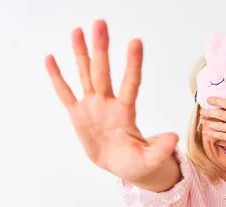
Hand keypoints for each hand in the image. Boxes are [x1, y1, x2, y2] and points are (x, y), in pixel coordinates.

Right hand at [45, 20, 177, 182]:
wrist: (119, 165)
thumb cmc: (135, 161)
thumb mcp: (149, 160)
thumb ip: (160, 149)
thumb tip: (174, 138)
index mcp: (126, 112)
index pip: (130, 84)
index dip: (132, 65)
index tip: (136, 42)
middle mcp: (108, 103)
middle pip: (103, 72)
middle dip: (101, 48)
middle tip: (101, 23)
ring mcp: (92, 106)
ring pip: (85, 75)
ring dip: (81, 54)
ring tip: (78, 31)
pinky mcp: (78, 114)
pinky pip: (65, 93)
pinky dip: (57, 77)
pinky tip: (51, 58)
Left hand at [199, 86, 225, 157]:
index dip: (217, 100)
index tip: (209, 99)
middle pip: (220, 114)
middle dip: (209, 112)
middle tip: (202, 110)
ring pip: (219, 126)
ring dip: (209, 123)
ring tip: (202, 120)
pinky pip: (221, 136)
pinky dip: (212, 134)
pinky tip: (206, 132)